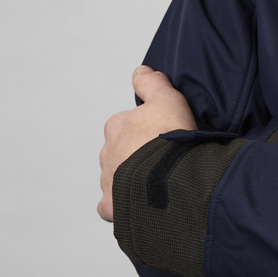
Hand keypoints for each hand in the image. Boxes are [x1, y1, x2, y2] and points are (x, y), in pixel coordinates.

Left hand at [98, 65, 197, 221]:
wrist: (168, 179)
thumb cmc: (170, 138)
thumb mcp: (168, 99)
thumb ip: (152, 83)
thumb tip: (140, 70)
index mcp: (116, 126)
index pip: (126, 124)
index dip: (145, 129)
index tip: (163, 136)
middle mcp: (107, 152)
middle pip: (120, 151)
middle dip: (135, 155)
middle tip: (161, 161)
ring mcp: (108, 180)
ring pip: (115, 177)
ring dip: (130, 179)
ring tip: (155, 185)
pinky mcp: (112, 205)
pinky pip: (110, 206)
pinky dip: (120, 205)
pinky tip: (137, 204)